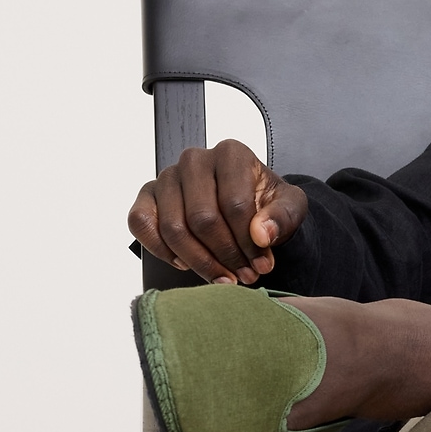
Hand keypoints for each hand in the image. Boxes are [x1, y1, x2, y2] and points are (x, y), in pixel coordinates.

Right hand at [128, 141, 308, 284]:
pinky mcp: (147, 195)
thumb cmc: (265, 205)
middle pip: (202, 219)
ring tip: (223, 277)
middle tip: (244, 276)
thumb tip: (261, 235)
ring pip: (173, 227)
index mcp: (231, 154)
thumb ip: (283, 217)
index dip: (248, 243)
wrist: (246, 208)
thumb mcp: (290, 208)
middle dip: (225, 255)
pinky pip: (140, 223)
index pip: (234, 205)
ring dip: (199, 261)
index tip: (263, 265)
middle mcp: (194, 159)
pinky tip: (185, 263)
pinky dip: (160, 250)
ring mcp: (167, 176)